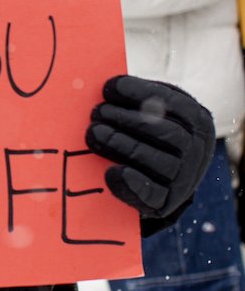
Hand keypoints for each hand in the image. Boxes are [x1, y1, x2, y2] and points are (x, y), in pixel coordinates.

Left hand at [85, 75, 214, 221]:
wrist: (160, 181)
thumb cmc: (149, 135)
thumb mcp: (151, 112)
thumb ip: (137, 100)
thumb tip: (103, 86)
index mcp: (197, 120)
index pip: (174, 103)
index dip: (139, 92)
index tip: (108, 87)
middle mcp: (197, 149)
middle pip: (164, 132)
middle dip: (125, 119)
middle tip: (96, 112)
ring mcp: (183, 178)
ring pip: (153, 160)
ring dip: (120, 144)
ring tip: (93, 132)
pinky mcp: (166, 203)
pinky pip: (149, 194)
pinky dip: (129, 182)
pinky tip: (110, 172)